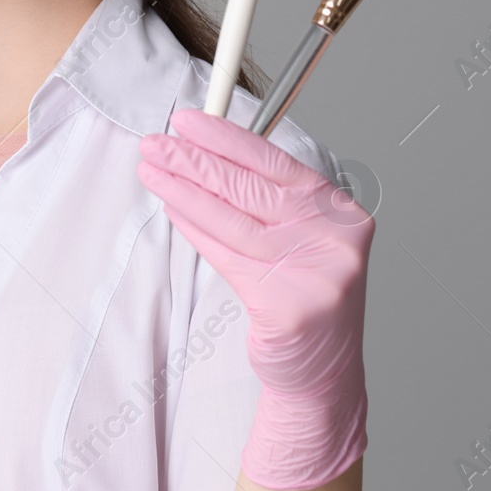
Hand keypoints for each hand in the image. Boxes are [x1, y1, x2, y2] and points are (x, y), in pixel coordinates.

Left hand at [137, 108, 371, 490]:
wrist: (322, 370)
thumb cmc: (303, 294)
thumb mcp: (300, 237)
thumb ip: (267, 198)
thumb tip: (206, 150)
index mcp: (340, 212)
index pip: (275, 162)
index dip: (227, 137)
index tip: (187, 120)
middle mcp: (334, 238)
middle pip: (249, 188)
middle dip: (194, 160)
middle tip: (154, 142)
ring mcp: (316, 274)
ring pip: (232, 219)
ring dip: (183, 189)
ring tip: (150, 170)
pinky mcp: (287, 306)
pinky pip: (226, 256)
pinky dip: (193, 229)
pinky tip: (170, 209)